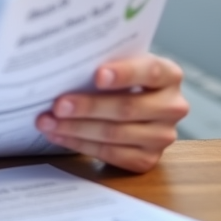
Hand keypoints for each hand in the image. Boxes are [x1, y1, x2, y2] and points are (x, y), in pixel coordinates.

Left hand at [34, 54, 187, 172]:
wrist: (134, 103)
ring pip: (115, 134)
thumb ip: (105, 61)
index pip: (150, 71)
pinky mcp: (147, 159)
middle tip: (58, 105)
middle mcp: (172, 106)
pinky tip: (58, 134)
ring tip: (48, 121)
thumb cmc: (121, 77)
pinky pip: (110, 154)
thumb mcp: (122, 62)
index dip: (124, 74)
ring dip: (76, 128)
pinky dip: (79, 144)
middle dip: (88, 107)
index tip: (97, 75)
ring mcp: (162, 136)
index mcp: (170, 75)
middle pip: (127, 108)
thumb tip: (65, 64)